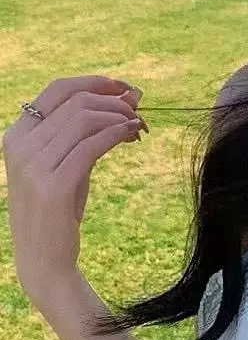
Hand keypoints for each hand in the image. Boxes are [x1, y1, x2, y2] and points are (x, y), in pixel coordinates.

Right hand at [2, 75, 146, 306]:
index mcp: (18, 134)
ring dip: (119, 117)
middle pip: (77, 101)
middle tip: (138, 112)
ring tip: (137, 126)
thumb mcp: (69, 157)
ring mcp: (32, 166)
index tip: (124, 87)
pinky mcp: (52, 186)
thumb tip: (128, 95)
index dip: (95, 81)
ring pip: (86, 119)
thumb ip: (89, 127)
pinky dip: (117, 133)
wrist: (44, 257)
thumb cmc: (60, 203)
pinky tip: (131, 134)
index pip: (57, 88)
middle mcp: (19, 145)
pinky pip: (92, 145)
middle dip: (114, 101)